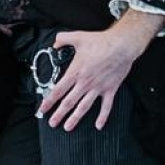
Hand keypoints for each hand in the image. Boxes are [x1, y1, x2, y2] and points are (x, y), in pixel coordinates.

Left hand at [36, 19, 156, 131]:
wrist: (122, 45)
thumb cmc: (101, 42)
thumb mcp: (78, 37)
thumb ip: (62, 39)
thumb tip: (55, 43)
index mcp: (75, 72)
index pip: (58, 90)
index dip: (49, 101)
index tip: (43, 109)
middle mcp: (85, 83)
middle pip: (69, 102)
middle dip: (59, 114)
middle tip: (52, 123)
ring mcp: (98, 88)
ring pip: (84, 107)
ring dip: (75, 118)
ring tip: (67, 127)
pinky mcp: (110, 89)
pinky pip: (106, 106)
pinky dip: (103, 117)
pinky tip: (98, 125)